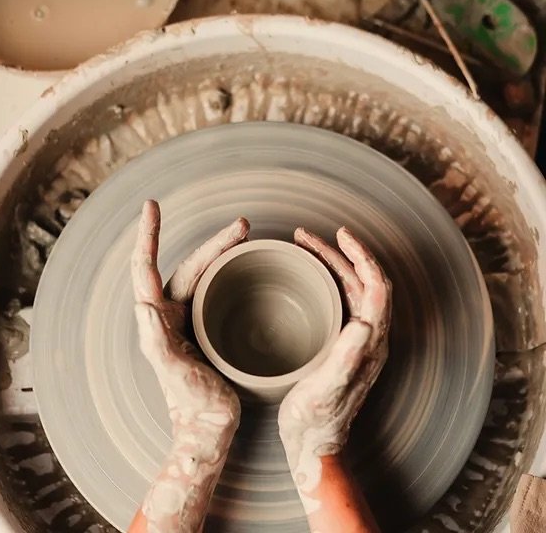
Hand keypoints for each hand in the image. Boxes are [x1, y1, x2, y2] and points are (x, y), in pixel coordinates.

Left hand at [130, 200, 247, 532]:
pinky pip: (218, 290)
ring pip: (206, 273)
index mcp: (159, 320)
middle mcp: (172, 314)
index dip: (148, 236)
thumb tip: (144, 305)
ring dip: (224, 253)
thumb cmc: (192, 405)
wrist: (210, 428)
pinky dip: (230, 272)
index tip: (152, 206)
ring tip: (246, 237)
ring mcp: (191, 319)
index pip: (147, 269)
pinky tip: (247, 267)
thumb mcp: (174, 374)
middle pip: (191, 265)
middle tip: (243, 226)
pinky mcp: (209, 326)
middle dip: (214, 243)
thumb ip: (157, 342)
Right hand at [278, 227, 390, 508]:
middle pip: (363, 282)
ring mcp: (356, 341)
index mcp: (370, 344)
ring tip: (306, 248)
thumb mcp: (326, 390)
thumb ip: (346, 358)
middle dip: (342, 253)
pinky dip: (327, 281)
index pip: (376, 286)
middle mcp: (369, 338)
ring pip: (351, 289)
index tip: (340, 235)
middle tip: (310, 237)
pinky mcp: (342, 345)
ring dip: (333, 264)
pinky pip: (341, 302)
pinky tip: (308, 278)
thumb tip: (365, 323)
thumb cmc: (314, 422)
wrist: (312, 446)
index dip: (362, 257)